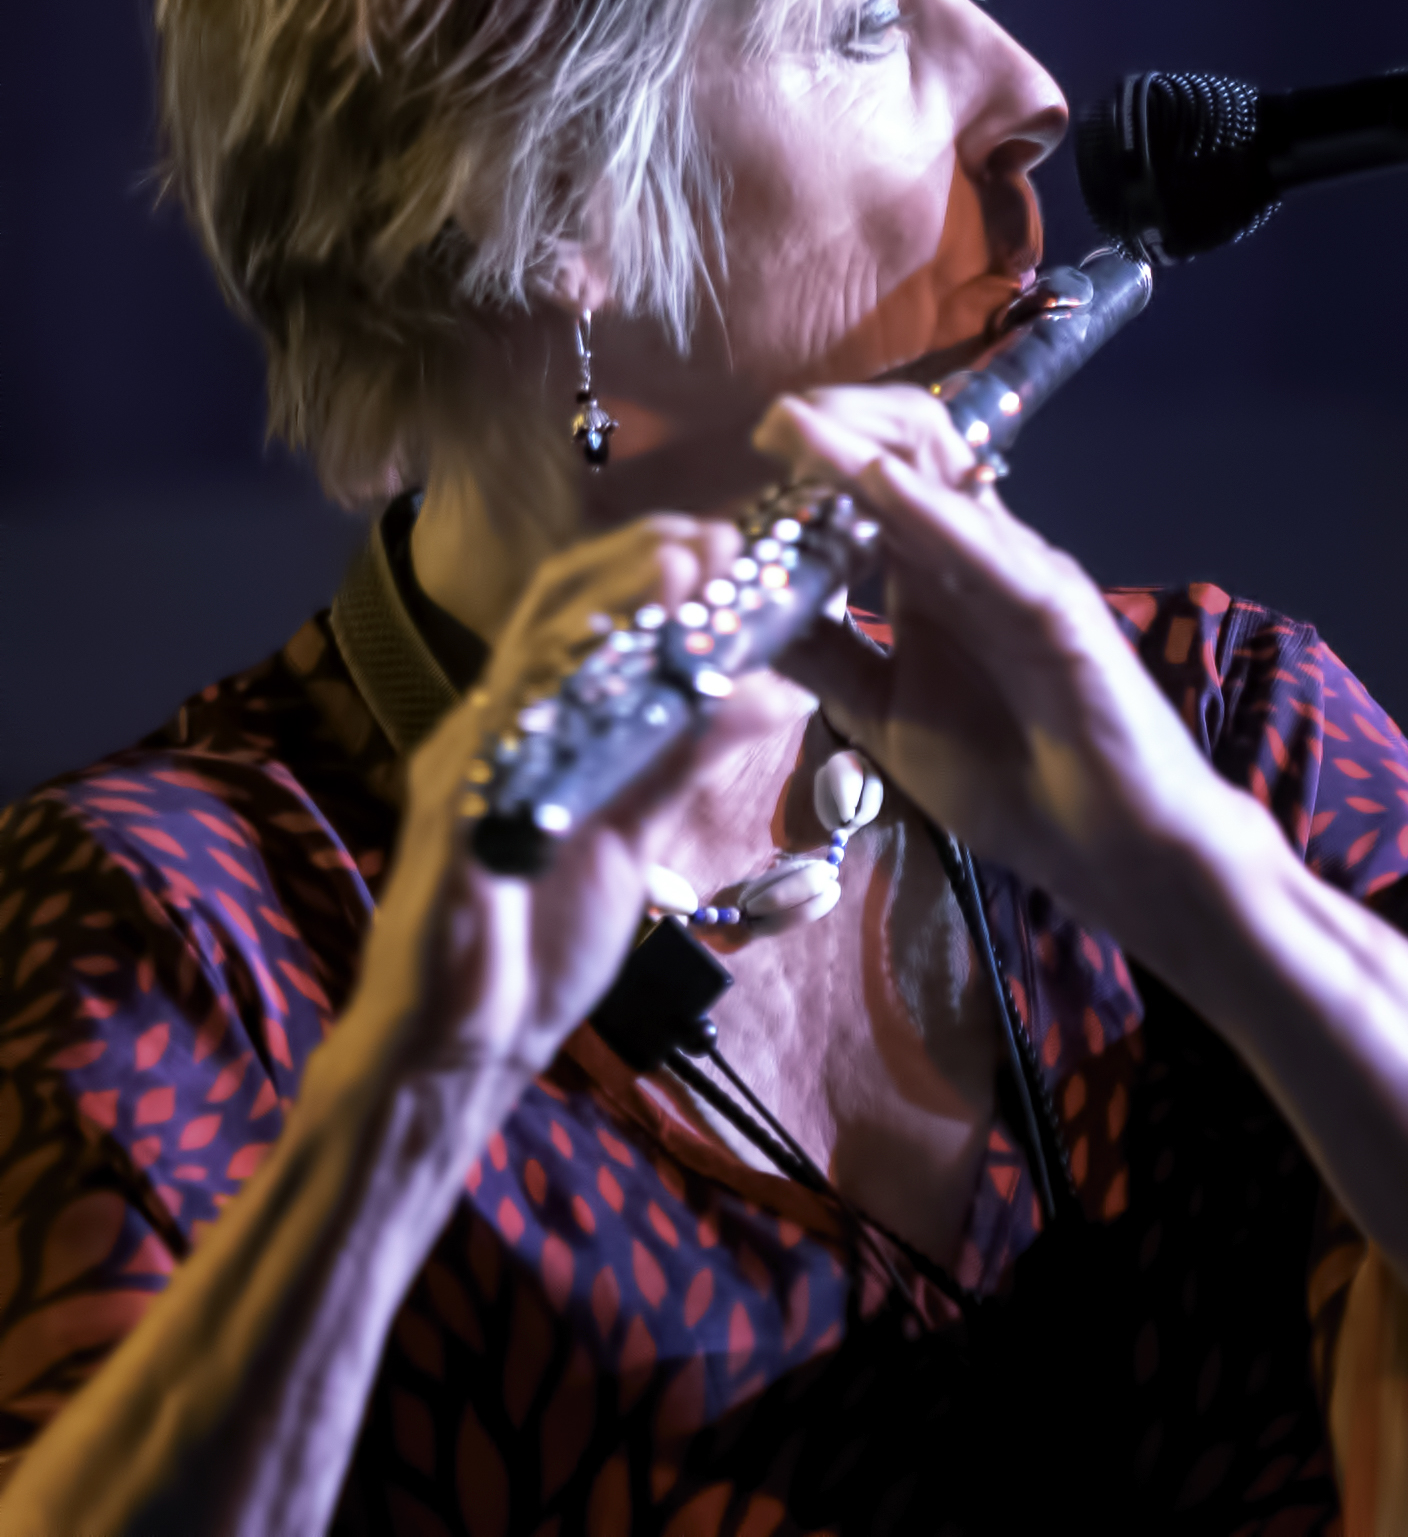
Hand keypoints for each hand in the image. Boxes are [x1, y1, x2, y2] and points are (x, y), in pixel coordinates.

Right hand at [362, 515, 771, 1079]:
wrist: (459, 1048)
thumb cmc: (537, 939)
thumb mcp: (636, 833)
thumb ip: (689, 760)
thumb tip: (770, 690)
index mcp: (531, 727)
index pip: (582, 618)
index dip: (644, 566)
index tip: (721, 536)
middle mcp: (491, 732)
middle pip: (556, 615)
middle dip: (633, 565)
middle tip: (714, 536)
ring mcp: (468, 774)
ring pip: (534, 665)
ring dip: (608, 612)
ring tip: (678, 573)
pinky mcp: (458, 830)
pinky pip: (507, 750)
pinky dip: (561, 704)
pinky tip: (610, 675)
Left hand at [757, 387, 1266, 944]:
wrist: (1109, 845)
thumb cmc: (1014, 782)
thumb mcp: (886, 713)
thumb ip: (829, 658)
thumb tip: (748, 614)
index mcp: (940, 578)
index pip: (880, 484)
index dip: (816, 458)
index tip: (754, 453)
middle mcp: (981, 559)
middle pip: (912, 454)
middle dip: (837, 429)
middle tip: (768, 424)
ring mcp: (1023, 575)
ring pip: (945, 482)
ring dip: (864, 452)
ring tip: (798, 426)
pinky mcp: (1058, 609)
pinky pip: (989, 549)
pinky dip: (930, 513)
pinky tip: (878, 486)